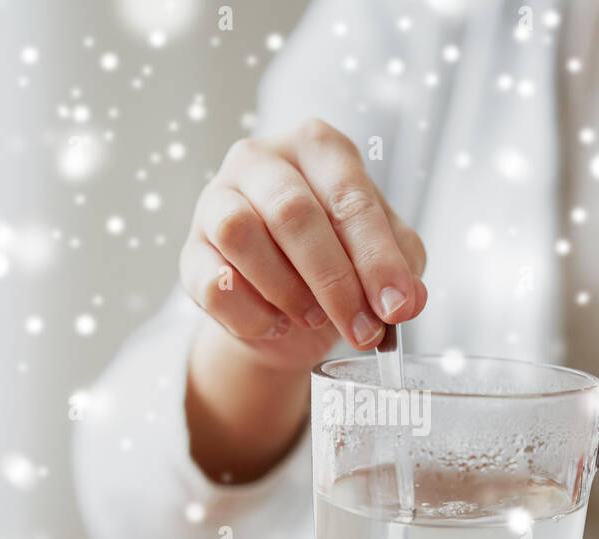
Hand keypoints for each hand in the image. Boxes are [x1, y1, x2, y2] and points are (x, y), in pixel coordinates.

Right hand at [180, 117, 426, 373]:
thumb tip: (407, 301)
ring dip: (287, 290)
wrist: (284, 309)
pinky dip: (251, 314)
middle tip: (362, 331)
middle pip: (292, 212)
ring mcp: (216, 199)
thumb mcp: (382, 260)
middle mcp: (261, 159)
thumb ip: (401, 271)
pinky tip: (276, 324)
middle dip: (334, 281)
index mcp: (318, 147)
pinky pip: (212, 281)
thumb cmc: (338, 262)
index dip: (376, 258)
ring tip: (314, 317)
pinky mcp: (191, 250)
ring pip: (240, 234)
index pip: (349, 196)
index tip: (396, 308)